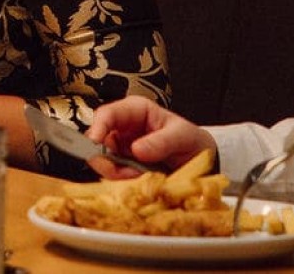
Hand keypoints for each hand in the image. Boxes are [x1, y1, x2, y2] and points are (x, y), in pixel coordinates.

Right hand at [84, 97, 214, 178]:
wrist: (198, 160)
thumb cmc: (190, 140)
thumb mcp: (182, 136)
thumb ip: (162, 141)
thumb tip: (136, 149)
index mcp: (135, 110)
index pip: (107, 114)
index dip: (97, 128)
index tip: (95, 145)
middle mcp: (123, 128)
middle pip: (98, 141)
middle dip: (106, 159)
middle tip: (126, 173)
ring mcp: (121, 148)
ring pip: (103, 161)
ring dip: (117, 173)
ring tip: (140, 176)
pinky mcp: (123, 166)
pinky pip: (113, 175)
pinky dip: (123, 181)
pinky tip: (140, 180)